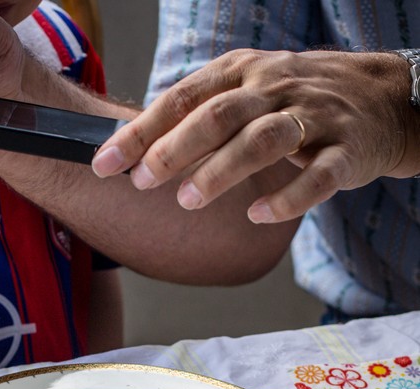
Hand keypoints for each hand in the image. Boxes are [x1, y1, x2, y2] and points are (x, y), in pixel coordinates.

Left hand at [92, 49, 419, 222]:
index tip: (105, 163)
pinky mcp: (346, 151)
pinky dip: (286, 197)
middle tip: (142, 181)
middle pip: (219, 115)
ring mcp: (314, 118)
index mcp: (244, 72)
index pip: (182, 98)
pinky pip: (317, 176)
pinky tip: (257, 215)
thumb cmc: (300, 101)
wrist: (383, 98)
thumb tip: (140, 149)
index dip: (141, 131)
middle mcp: (276, 89)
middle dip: (175, 149)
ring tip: (188, 200)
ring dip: (221, 171)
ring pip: (263, 140)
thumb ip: (202, 114)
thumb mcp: (250, 90)